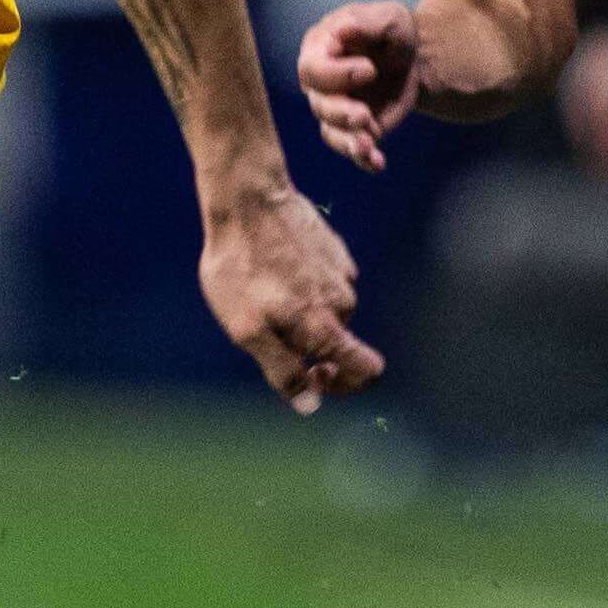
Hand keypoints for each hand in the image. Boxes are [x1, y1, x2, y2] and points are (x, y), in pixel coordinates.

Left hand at [202, 180, 383, 413]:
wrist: (247, 201)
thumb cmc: (240, 268)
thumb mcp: (247, 330)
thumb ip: (282, 371)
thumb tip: (309, 405)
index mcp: (326, 325)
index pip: (368, 370)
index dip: (346, 385)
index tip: (312, 374)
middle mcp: (343, 300)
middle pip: (338, 340)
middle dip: (308, 342)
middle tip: (265, 322)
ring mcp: (341, 271)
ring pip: (327, 309)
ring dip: (301, 309)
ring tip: (262, 287)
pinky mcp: (333, 249)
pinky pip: (322, 281)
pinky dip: (302, 283)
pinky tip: (272, 266)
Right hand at [296, 0, 424, 172]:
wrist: (416, 57)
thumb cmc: (394, 31)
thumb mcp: (388, 18)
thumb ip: (364, 24)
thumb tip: (340, 32)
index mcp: (320, 50)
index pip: (313, 68)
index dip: (336, 74)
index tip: (370, 70)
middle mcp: (320, 83)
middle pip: (319, 104)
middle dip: (340, 113)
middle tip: (364, 115)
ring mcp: (334, 108)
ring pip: (331, 131)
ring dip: (349, 141)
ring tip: (369, 144)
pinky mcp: (352, 129)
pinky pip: (350, 148)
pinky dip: (363, 159)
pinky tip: (377, 163)